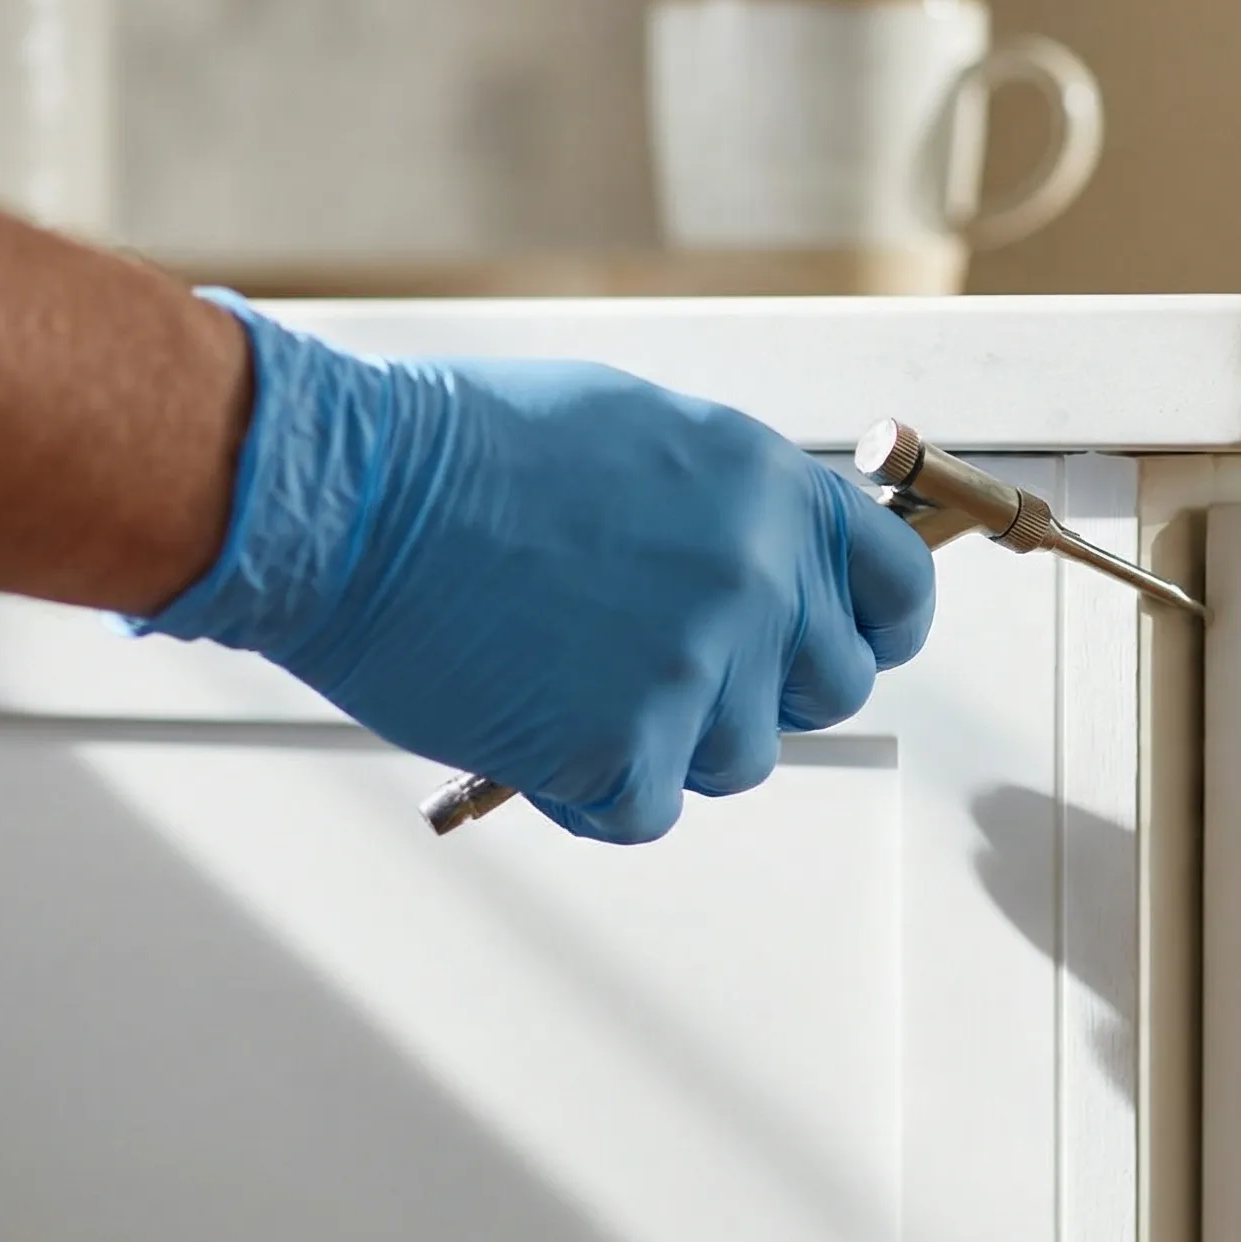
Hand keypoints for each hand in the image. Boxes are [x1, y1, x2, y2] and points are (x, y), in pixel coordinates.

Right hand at [129, 292, 935, 841]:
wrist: (344, 496)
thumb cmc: (460, 451)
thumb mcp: (638, 431)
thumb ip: (730, 504)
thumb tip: (776, 562)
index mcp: (770, 491)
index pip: (896, 590)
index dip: (867, 630)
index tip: (833, 647)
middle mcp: (756, 577)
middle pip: (829, 690)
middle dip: (758, 691)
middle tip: (664, 669)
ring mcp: (696, 667)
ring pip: (738, 758)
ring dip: (667, 739)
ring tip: (570, 676)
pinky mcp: (622, 747)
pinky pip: (646, 810)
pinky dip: (592, 788)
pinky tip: (530, 721)